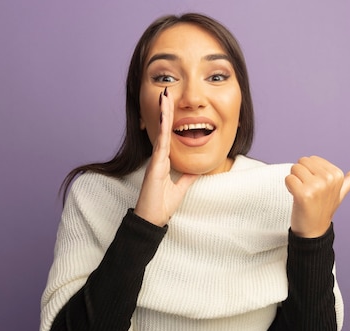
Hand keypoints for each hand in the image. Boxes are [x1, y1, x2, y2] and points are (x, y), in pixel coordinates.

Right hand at [134, 89, 197, 225]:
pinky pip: (161, 143)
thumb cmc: (161, 206)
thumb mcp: (180, 189)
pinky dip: (164, 128)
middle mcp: (159, 158)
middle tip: (166, 91)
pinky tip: (166, 115)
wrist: (152, 220)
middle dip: (165, 110)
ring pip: (161, 131)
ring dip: (163, 113)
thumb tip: (196, 169)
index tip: (171, 104)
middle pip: (163, 128)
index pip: (168, 135)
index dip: (170, 119)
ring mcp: (156, 160)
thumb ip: (187, 178)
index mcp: (164, 161)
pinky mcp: (155, 165)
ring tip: (164, 95)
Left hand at [285, 156, 349, 237]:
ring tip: (301, 193)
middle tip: (306, 190)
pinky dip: (288, 187)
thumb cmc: (324, 210)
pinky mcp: (304, 194)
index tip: (314, 187)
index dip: (308, 172)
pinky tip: (296, 197)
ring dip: (293, 181)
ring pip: (294, 168)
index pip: (311, 159)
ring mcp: (317, 186)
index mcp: (338, 175)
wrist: (314, 231)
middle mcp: (329, 179)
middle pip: (302, 161)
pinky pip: (289, 179)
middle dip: (300, 174)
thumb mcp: (340, 194)